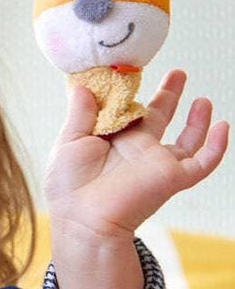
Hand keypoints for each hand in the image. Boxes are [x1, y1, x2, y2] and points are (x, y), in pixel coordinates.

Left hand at [44, 69, 227, 241]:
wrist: (83, 217)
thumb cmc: (69, 185)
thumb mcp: (69, 142)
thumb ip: (80, 114)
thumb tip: (83, 87)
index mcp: (113, 140)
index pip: (128, 111)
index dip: (132, 93)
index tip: (131, 71)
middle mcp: (138, 150)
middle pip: (160, 118)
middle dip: (169, 96)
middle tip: (177, 73)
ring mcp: (157, 163)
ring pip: (186, 140)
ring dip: (196, 120)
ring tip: (201, 99)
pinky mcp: (173, 177)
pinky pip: (203, 162)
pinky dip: (216, 146)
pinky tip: (222, 126)